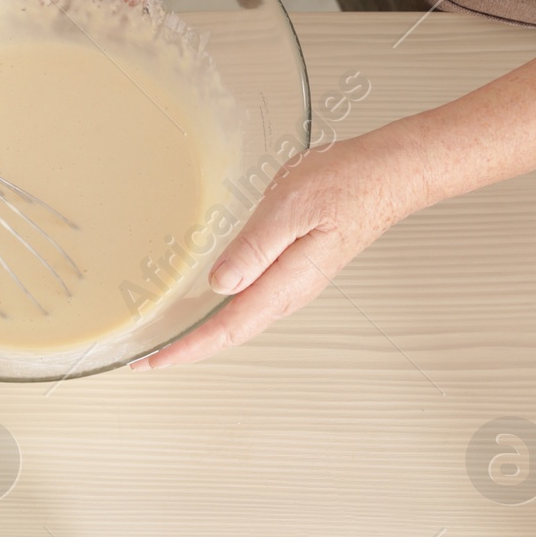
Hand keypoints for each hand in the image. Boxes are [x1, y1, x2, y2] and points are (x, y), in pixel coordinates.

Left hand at [131, 130, 421, 370]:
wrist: (388, 174)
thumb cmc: (348, 183)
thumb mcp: (291, 207)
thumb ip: (254, 247)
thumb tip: (219, 282)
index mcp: (286, 283)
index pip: (226, 329)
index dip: (184, 349)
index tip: (150, 362)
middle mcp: (290, 291)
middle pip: (229, 334)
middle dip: (185, 349)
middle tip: (146, 359)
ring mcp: (293, 283)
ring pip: (239, 321)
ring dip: (202, 334)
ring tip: (168, 338)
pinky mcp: (294, 269)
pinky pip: (250, 302)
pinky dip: (220, 312)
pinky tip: (207, 304)